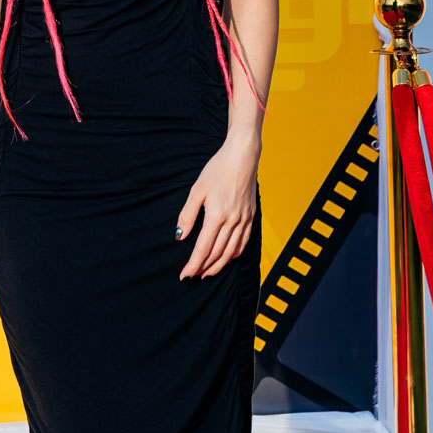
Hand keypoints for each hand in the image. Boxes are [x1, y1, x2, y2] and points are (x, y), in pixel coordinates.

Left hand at [176, 135, 258, 278]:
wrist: (243, 156)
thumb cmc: (217, 170)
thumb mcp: (197, 190)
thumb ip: (187, 215)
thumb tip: (180, 237)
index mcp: (216, 216)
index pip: (203, 248)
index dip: (193, 264)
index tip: (185, 276)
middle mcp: (233, 222)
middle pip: (217, 253)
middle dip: (205, 267)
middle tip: (194, 276)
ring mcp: (244, 220)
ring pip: (231, 251)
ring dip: (219, 264)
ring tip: (208, 272)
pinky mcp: (252, 216)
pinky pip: (244, 241)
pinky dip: (235, 253)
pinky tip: (228, 258)